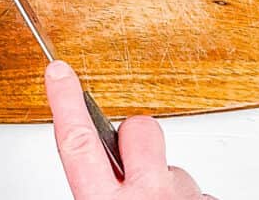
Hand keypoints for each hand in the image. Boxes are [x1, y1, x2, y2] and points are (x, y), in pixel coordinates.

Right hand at [45, 61, 214, 199]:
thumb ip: (97, 193)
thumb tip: (101, 181)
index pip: (78, 141)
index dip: (66, 102)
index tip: (59, 71)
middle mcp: (149, 194)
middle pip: (138, 130)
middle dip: (134, 136)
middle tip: (134, 166)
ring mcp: (184, 196)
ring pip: (173, 168)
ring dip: (166, 186)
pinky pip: (198, 192)